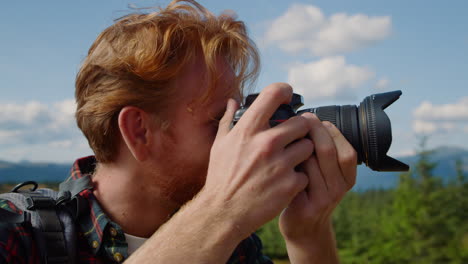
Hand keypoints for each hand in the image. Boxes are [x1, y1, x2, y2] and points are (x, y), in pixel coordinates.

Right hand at [199, 83, 313, 237]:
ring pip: (309, 147)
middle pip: (302, 122)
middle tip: (293, 138)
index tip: (288, 95)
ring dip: (303, 153)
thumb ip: (228, 120)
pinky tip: (285, 181)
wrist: (224, 212)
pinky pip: (306, 172)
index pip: (273, 94)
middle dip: (299, 129)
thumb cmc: (221, 177)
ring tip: (289, 161)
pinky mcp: (290, 184)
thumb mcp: (219, 145)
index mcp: (248, 130)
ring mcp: (280, 164)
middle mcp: (266, 143)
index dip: (284, 90)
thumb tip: (233, 101)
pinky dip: (299, 177)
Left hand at [279, 113, 356, 240]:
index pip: (346, 148)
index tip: (311, 118)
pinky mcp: (307, 207)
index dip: (329, 130)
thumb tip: (308, 119)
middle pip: (329, 150)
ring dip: (296, 145)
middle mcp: (340, 188)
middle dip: (311, 130)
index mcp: (348, 177)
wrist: (302, 228)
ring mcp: (324, 199)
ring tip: (285, 136)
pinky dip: (288, 164)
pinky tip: (279, 157)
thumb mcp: (324, 174)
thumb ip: (322, 152)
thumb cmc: (308, 193)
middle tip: (297, 121)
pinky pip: (297, 178)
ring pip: (311, 161)